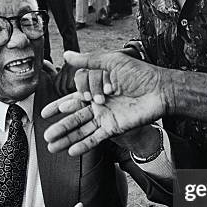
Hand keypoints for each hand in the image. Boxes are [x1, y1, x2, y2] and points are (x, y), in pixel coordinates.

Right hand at [41, 50, 171, 155]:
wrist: (160, 89)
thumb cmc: (140, 73)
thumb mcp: (112, 61)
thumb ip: (88, 61)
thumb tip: (66, 55)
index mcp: (96, 90)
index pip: (72, 100)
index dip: (59, 106)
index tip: (47, 112)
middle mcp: (99, 105)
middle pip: (74, 118)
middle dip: (59, 127)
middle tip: (46, 135)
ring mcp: (106, 118)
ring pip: (82, 130)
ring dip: (67, 139)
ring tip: (52, 147)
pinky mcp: (115, 128)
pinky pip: (96, 138)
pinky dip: (84, 145)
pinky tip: (71, 151)